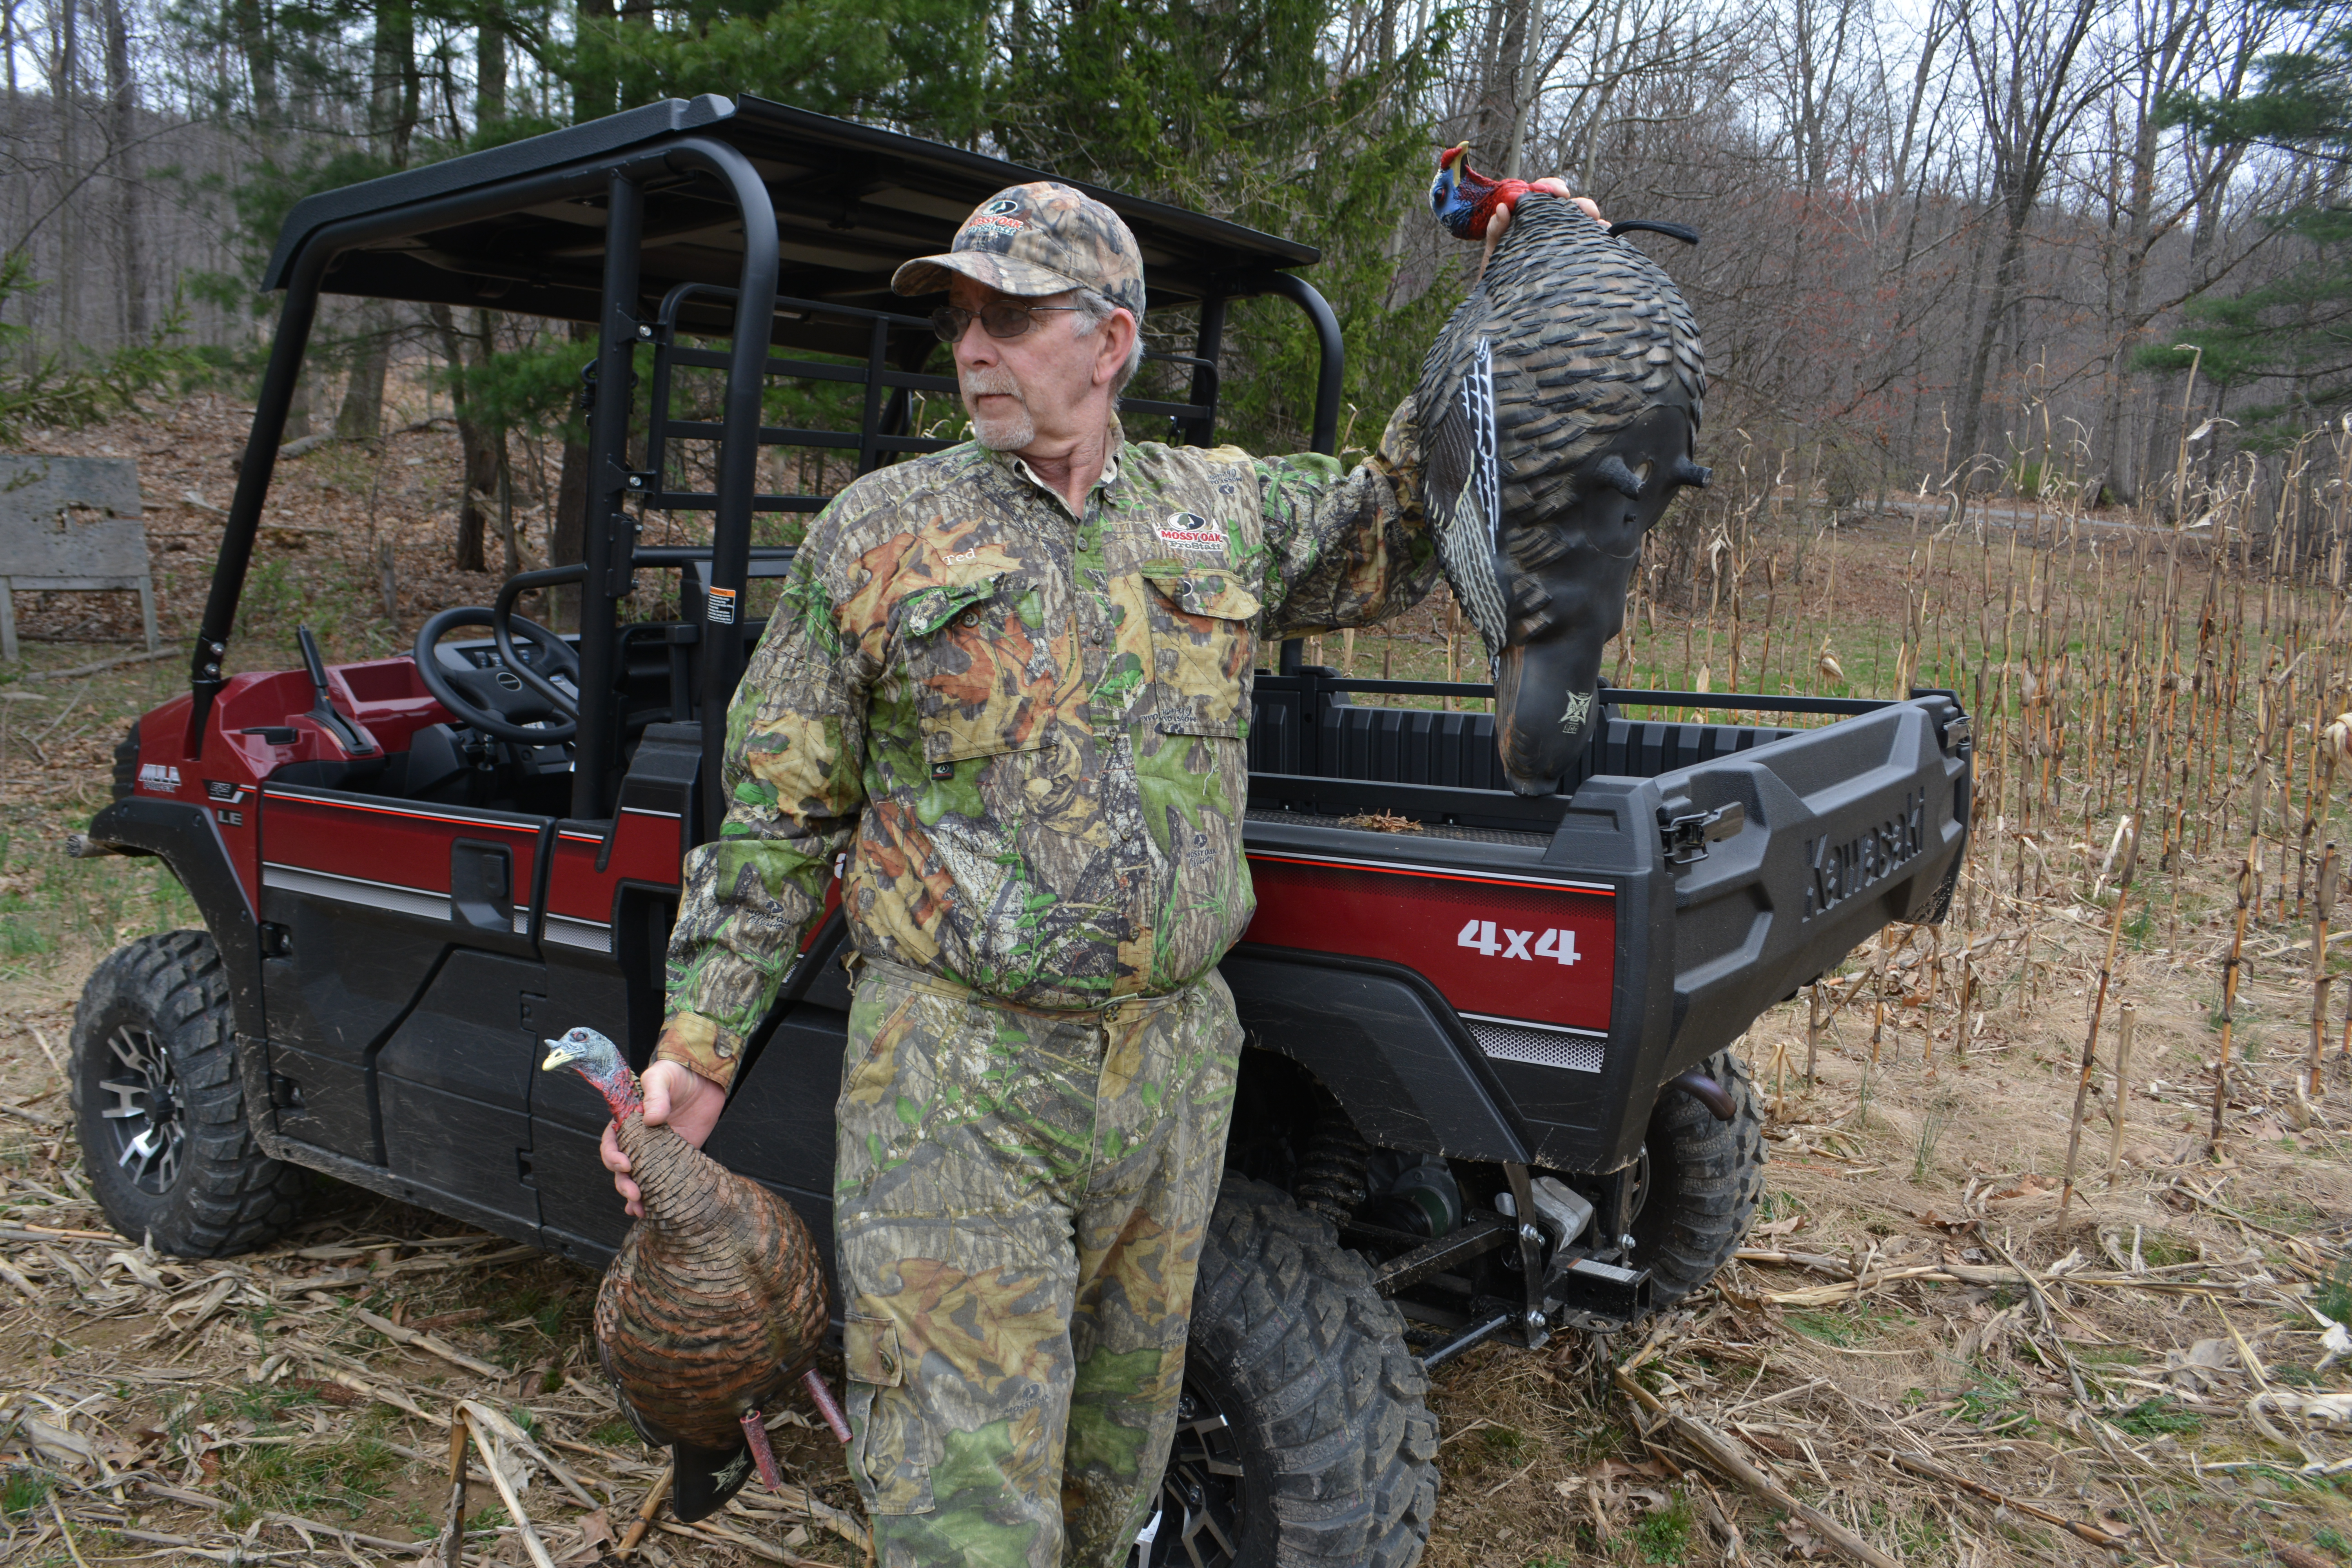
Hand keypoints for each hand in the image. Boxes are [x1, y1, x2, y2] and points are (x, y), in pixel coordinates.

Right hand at [601, 1059, 725, 1217]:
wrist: (705, 1079)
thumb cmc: (676, 1074)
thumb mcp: (661, 1076)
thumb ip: (655, 1094)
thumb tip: (652, 1118)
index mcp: (628, 1122)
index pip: (611, 1143)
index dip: (613, 1156)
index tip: (626, 1165)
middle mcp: (639, 1140)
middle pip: (622, 1167)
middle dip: (624, 1183)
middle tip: (635, 1194)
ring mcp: (657, 1152)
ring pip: (639, 1178)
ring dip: (635, 1196)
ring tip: (640, 1209)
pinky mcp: (676, 1158)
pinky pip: (663, 1180)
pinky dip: (656, 1196)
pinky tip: (651, 1210)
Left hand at [1482, 178, 1605, 274]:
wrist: (1507, 306)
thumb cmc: (1501, 276)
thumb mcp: (1495, 254)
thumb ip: (1496, 231)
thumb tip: (1502, 208)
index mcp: (1530, 217)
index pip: (1542, 193)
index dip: (1551, 187)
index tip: (1559, 192)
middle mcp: (1550, 225)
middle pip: (1570, 206)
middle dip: (1581, 204)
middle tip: (1588, 211)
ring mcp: (1564, 239)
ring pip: (1583, 222)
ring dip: (1593, 218)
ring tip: (1599, 224)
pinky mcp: (1575, 255)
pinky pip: (1592, 241)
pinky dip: (1602, 235)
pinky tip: (1606, 235)